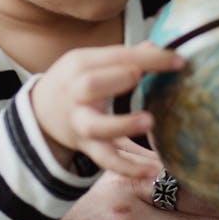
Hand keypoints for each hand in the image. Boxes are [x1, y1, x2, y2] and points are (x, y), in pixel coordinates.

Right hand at [31, 42, 183, 177]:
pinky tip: (150, 171)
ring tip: (149, 122)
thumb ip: (121, 56)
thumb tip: (156, 48)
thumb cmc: (74, 81)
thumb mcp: (89, 61)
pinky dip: (126, 168)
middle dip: (118, 79)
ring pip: (96, 126)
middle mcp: (76, 92)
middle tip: (142, 78)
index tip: (178, 61)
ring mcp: (80, 121)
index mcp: (80, 63)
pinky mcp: (86, 146)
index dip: (148, 58)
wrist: (40, 111)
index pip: (116, 56)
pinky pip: (105, 159)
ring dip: (123, 124)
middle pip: (92, 84)